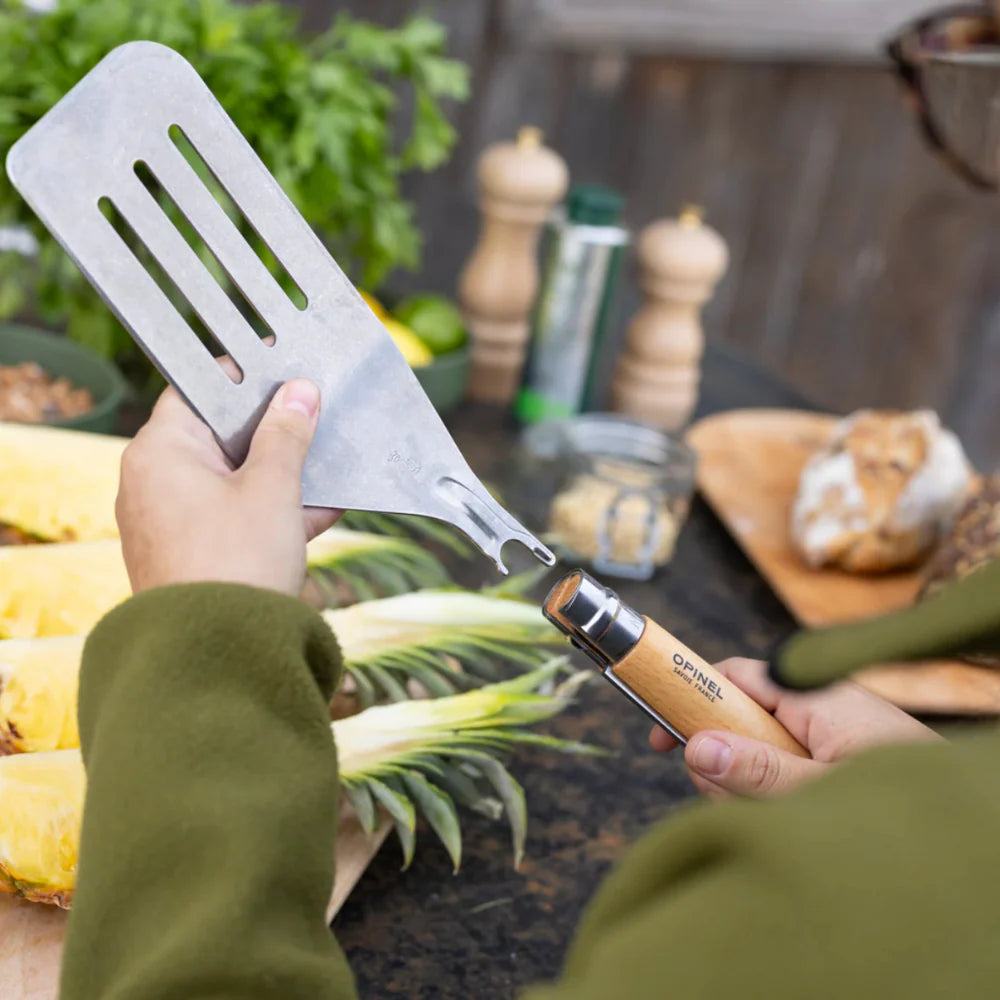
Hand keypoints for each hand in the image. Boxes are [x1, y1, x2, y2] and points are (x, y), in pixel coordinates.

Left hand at [116, 379, 338, 595]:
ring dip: (280, 475)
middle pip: (219, 435)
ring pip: (231, 479)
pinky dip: (269, 512)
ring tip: (328, 469)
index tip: (287, 368)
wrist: (217, 656)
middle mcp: (152, 481)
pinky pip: (232, 517)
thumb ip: (287, 434)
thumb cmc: (237, 562)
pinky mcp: (188, 554)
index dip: (246, 377)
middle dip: (274, 432)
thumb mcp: (273, 488)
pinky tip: (320, 512)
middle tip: (317, 418)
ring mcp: (168, 521)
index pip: (200, 390)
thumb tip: (299, 392)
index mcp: (159, 452)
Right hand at [649, 657, 939, 798]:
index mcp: (813, 696)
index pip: (734, 676)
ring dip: (753, 789)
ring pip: (760, 752)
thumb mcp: (820, 792)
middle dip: (726, 763)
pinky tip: (794, 821)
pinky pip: (788, 769)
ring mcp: (831, 734)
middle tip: (734, 800)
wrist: (977, 828)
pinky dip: (779, 796)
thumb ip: (757, 772)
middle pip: (739, 720)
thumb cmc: (905, 801)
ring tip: (780, 818)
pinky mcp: (841, 759)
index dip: (690, 699)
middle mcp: (819, 707)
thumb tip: (693, 747)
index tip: (660, 737)